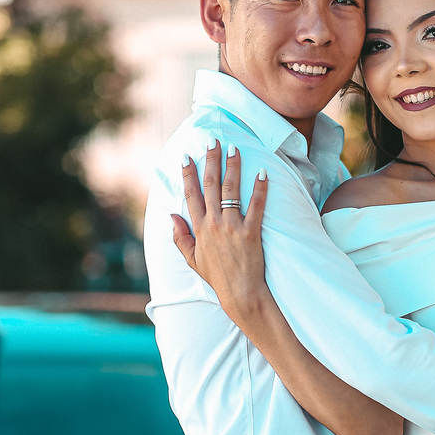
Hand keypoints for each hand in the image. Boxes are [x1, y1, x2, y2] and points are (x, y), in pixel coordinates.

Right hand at [171, 141, 270, 321]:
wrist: (239, 293)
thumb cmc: (217, 276)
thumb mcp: (192, 259)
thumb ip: (180, 237)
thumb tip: (171, 215)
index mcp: (199, 229)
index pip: (191, 195)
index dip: (188, 174)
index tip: (186, 157)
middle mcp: (214, 224)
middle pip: (210, 186)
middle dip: (210, 161)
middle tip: (213, 141)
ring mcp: (233, 227)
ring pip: (231, 191)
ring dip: (233, 167)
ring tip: (234, 149)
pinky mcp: (251, 232)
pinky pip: (256, 206)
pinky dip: (260, 189)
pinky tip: (263, 173)